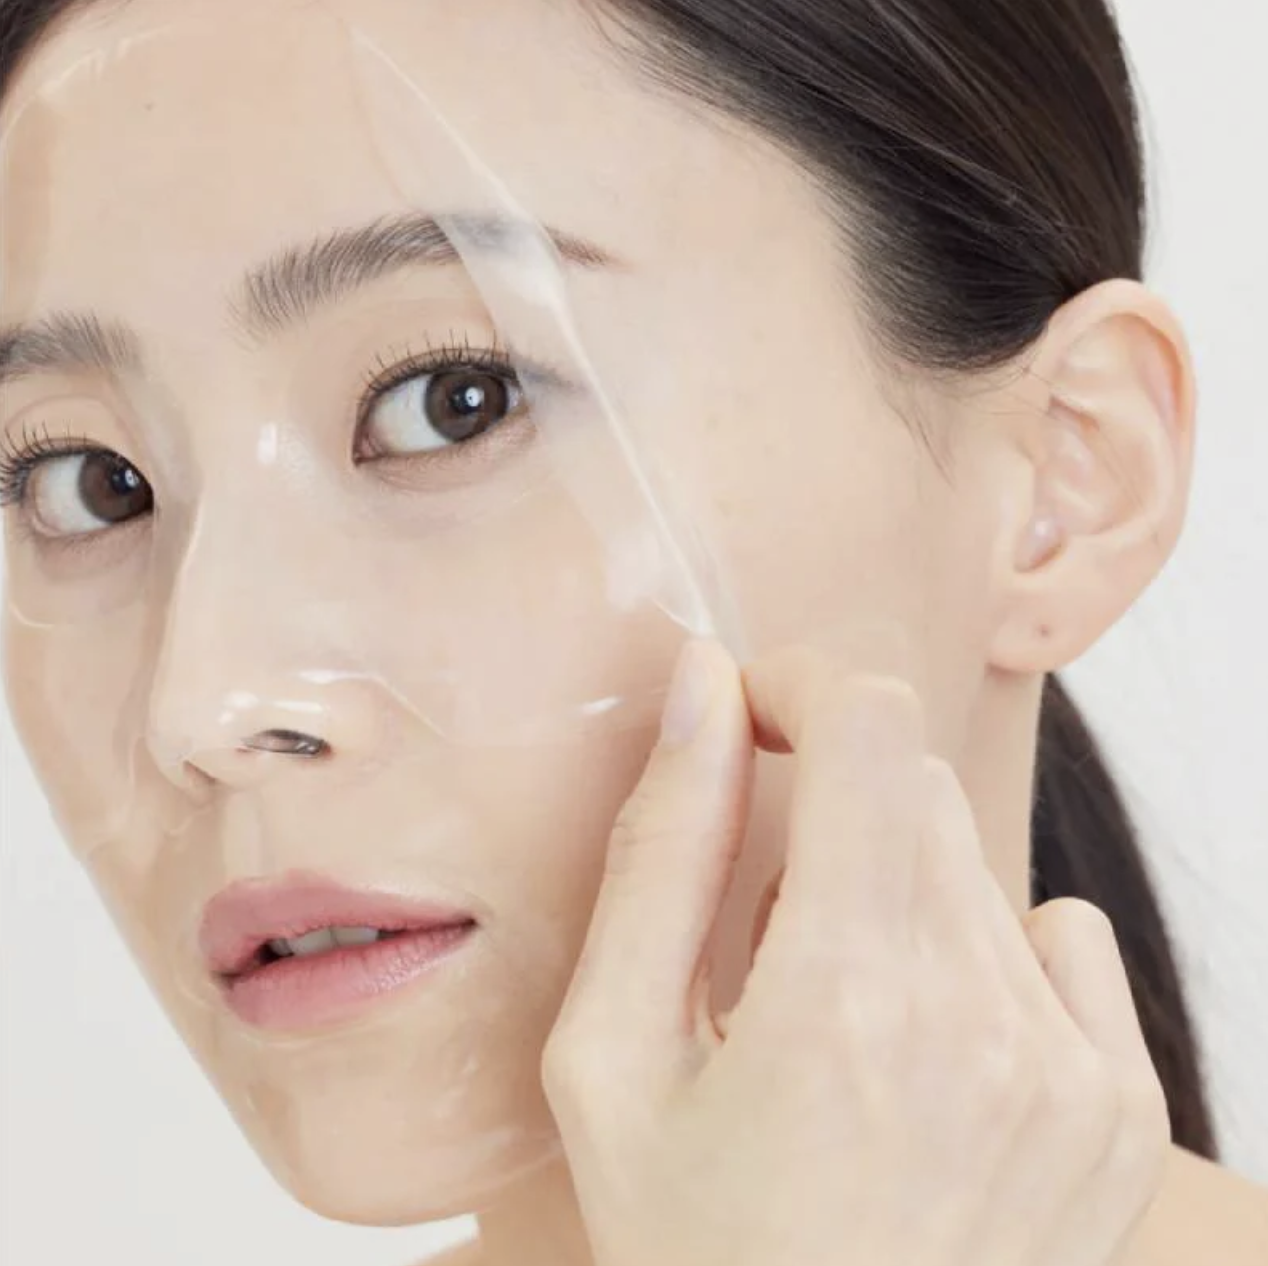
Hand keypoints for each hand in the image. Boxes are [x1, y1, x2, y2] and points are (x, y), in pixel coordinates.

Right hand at [542, 643, 1170, 1265]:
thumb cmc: (695, 1250)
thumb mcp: (613, 1063)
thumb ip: (658, 855)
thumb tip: (700, 688)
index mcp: (844, 998)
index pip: (867, 726)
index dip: (800, 688)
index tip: (751, 723)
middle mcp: (984, 1021)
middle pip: (913, 785)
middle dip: (826, 806)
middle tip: (763, 927)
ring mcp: (1070, 1070)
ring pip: (971, 862)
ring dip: (891, 889)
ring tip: (835, 1014)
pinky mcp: (1118, 1108)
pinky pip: (1054, 933)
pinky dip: (978, 949)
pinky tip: (925, 1044)